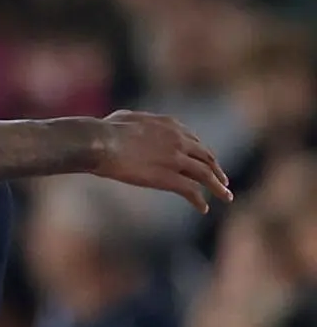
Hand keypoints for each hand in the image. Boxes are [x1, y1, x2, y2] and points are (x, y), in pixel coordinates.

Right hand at [91, 110, 231, 212]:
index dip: (202, 153)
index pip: (194, 140)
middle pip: (206, 157)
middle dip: (216, 170)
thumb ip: (137, 123)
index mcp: (170, 125)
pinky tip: (203, 208)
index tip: (205, 162)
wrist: (101, 142)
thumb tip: (130, 124)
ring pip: (206, 175)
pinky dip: (199, 200)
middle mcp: (179, 140)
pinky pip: (191, 190)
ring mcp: (176, 159)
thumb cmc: (105, 130)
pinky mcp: (168, 177)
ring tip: (226, 197)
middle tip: (223, 181)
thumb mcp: (126, 118)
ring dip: (218, 187)